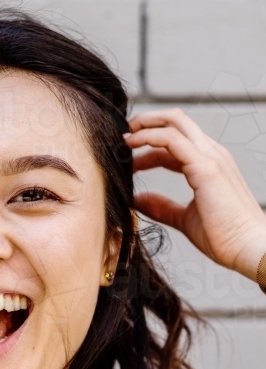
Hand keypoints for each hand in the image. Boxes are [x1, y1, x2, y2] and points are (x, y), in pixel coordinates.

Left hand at [125, 108, 265, 280]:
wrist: (248, 247)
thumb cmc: (225, 236)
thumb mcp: (185, 218)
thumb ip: (162, 207)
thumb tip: (138, 200)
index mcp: (209, 164)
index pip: (176, 142)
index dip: (149, 145)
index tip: (127, 156)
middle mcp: (211, 154)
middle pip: (176, 121)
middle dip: (147, 121)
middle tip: (122, 134)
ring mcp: (210, 157)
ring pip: (174, 122)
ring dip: (145, 125)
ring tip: (122, 138)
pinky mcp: (205, 167)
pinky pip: (172, 140)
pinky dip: (149, 137)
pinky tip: (132, 144)